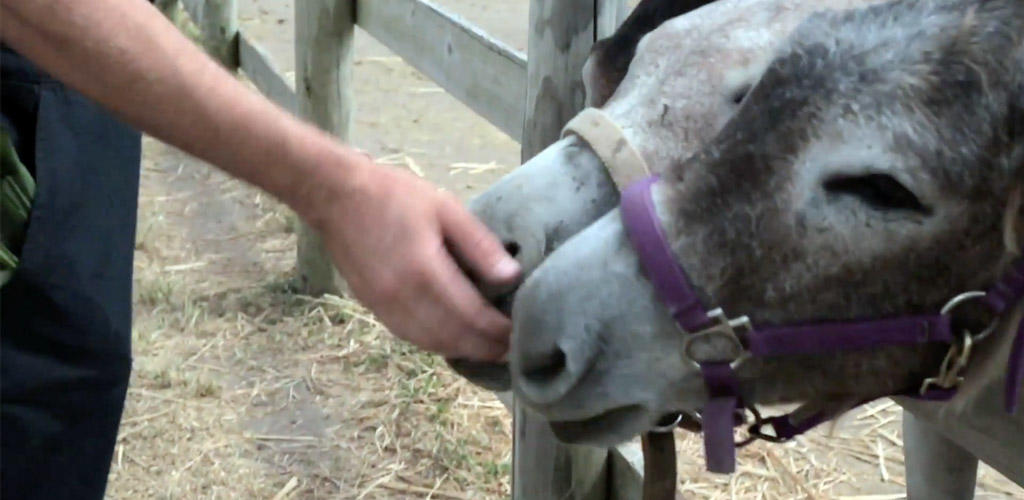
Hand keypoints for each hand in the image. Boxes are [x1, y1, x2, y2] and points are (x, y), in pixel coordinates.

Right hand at [304, 151, 520, 360]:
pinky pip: (410, 337)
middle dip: (484, 348)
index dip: (498, 331)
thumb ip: (479, 245)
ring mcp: (385, 307)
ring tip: (488, 350)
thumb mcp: (445, 208)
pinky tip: (453, 340)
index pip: (471, 316)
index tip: (520, 333)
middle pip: (453, 337)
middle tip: (510, 350)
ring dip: (462, 351)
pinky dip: (437, 344)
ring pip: (431, 343)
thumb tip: (511, 277)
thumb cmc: (394, 196)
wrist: (337, 196)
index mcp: (425, 272)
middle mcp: (403, 298)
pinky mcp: (373, 307)